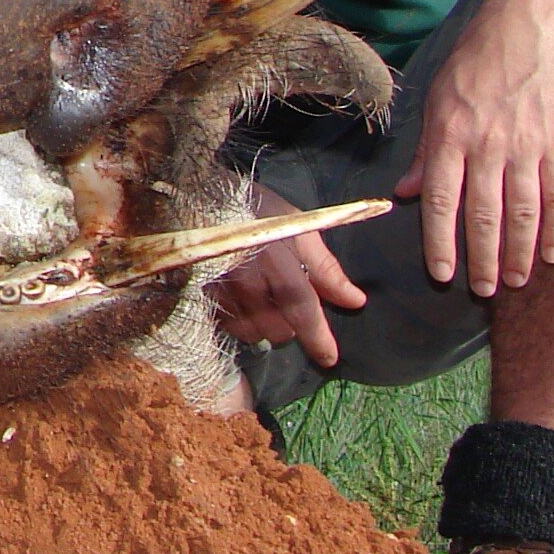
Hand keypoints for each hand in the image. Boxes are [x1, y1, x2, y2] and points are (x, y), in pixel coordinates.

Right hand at [206, 183, 365, 368]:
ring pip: (252, 332)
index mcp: (276, 260)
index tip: (329, 358)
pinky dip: (240, 322)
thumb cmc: (255, 210)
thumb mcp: (298, 227)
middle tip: (286, 306)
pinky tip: (241, 304)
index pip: (301, 308)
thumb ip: (326, 268)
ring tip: (263, 305)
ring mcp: (220, 289)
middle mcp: (247, 280)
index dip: (317, 337)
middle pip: (276, 329)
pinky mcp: (199, 295)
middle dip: (288, 326)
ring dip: (263, 327)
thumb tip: (355, 301)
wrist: (198, 195)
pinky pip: (228, 326)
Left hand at [393, 0, 553, 295]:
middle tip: (483, 290)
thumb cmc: (474, 63)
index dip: (441, 243)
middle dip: (483, 260)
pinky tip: (552, 254)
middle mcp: (488, 146)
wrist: (528, 28)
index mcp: (450, 136)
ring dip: (520, 253)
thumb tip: (409, 192)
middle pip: (484, 216)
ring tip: (515, 281)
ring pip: (524, 214)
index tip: (442, 275)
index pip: (443, 202)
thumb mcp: (437, 99)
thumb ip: (425, 150)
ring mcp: (527, 147)